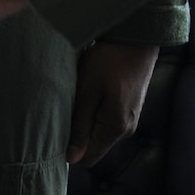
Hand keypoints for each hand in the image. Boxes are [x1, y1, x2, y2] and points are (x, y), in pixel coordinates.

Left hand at [68, 42, 159, 165]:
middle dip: (78, 132)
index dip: (70, 149)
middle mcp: (127, 129)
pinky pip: (108, 119)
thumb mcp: (88, 90)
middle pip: (94, 144)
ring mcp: (130, 118)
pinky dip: (96, 109)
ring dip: (86, 118)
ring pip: (100, 131)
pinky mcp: (130, 107)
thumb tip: (72, 158)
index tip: (58, 128)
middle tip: (67, 106)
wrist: (137, 36)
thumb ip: (80, 126)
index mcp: (116, 128)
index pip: (89, 158)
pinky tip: (91, 90)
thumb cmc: (110, 60)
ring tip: (80, 95)